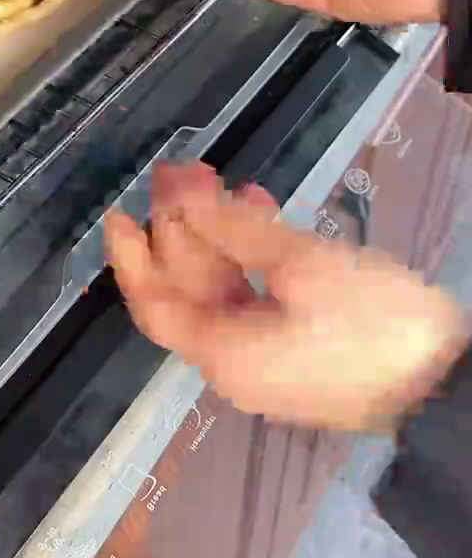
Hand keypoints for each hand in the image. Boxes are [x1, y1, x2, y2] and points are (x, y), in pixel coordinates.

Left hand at [105, 162, 466, 430]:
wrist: (447, 386)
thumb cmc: (372, 325)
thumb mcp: (304, 266)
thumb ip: (235, 231)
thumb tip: (183, 201)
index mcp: (224, 352)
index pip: (154, 304)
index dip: (130, 257)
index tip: (118, 212)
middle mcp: (236, 363)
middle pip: (189, 290)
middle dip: (182, 227)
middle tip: (183, 171)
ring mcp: (270, 360)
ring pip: (224, 289)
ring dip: (218, 234)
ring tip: (223, 181)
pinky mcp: (301, 350)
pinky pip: (258, 298)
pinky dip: (252, 257)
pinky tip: (261, 214)